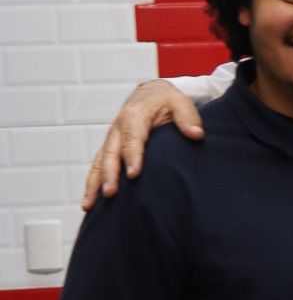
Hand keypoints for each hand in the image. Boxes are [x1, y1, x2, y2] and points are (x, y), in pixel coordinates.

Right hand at [82, 80, 203, 209]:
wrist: (151, 94)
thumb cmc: (167, 101)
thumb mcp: (181, 103)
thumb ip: (188, 118)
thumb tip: (196, 134)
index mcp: (134, 115)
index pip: (132, 138)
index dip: (132, 156)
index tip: (133, 175)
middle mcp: (117, 128)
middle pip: (110, 153)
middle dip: (109, 174)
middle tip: (110, 193)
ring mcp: (111, 139)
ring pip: (98, 162)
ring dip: (93, 183)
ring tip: (89, 205)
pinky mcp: (110, 148)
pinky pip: (98, 166)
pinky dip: (92, 183)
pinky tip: (90, 203)